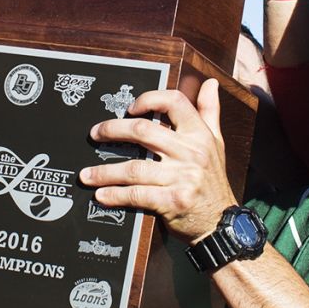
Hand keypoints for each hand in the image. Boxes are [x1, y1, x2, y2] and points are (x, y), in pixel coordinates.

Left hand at [82, 80, 238, 244]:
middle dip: (112, 130)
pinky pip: (137, 195)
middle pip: (143, 131)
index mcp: (199, 135)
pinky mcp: (173, 201)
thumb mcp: (216, 143)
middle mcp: (191, 153)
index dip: (149, 99)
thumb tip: (210, 84)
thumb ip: (210, 112)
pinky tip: (102, 195)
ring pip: (134, 167)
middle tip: (95, 134)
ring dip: (105, 171)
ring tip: (87, 174)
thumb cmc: (213, 181)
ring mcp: (182, 178)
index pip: (174, 102)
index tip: (129, 107)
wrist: (221, 223)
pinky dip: (116, 195)